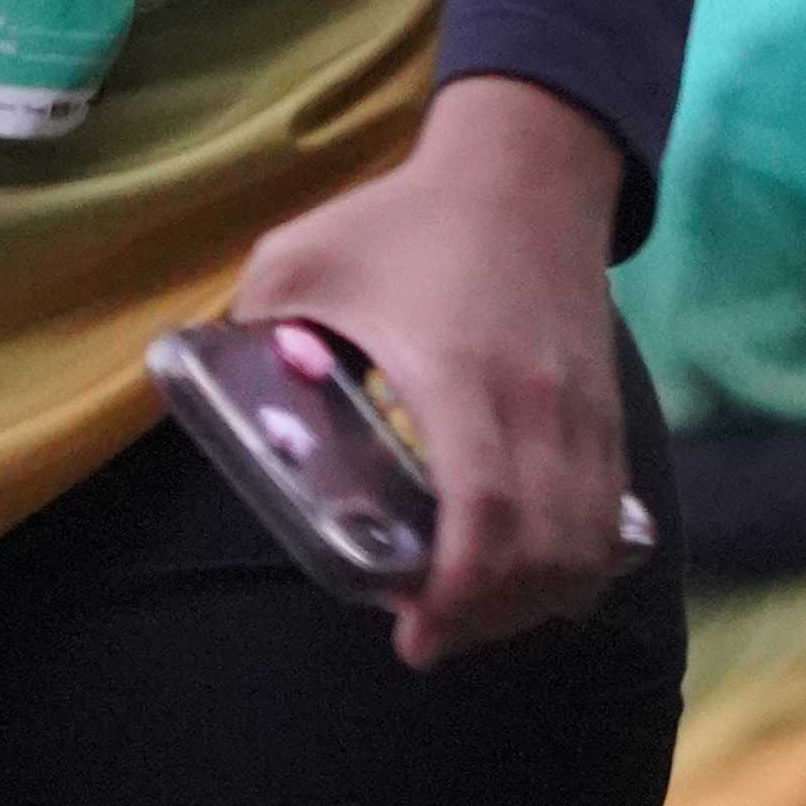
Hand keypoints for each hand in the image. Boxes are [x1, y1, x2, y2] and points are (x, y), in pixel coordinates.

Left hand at [232, 72, 629, 670]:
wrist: (527, 167)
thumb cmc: (408, 217)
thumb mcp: (302, 256)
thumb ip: (249, 323)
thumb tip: (195, 383)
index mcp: (461, 378)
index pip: (485, 516)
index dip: (459, 597)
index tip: (416, 637)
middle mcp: (539, 408)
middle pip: (546, 555)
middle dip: (492, 619)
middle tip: (431, 634)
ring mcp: (585, 413)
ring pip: (590, 544)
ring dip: (539, 600)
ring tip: (478, 612)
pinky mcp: (609, 411)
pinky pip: (611, 515)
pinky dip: (577, 563)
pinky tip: (529, 573)